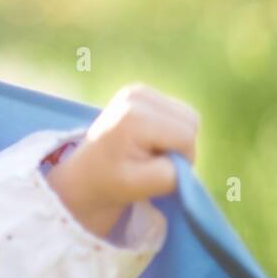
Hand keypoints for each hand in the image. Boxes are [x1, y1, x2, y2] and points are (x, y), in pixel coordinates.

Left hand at [45, 83, 198, 240]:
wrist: (85, 174)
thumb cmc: (110, 182)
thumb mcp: (140, 186)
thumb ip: (171, 175)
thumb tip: (186, 161)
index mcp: (135, 116)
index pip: (186, 138)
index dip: (180, 160)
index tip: (151, 169)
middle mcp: (137, 95)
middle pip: (191, 121)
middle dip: (180, 147)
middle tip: (150, 160)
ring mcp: (139, 91)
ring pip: (189, 117)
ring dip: (177, 139)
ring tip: (147, 150)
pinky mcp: (143, 94)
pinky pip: (179, 113)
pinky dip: (171, 131)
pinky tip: (147, 140)